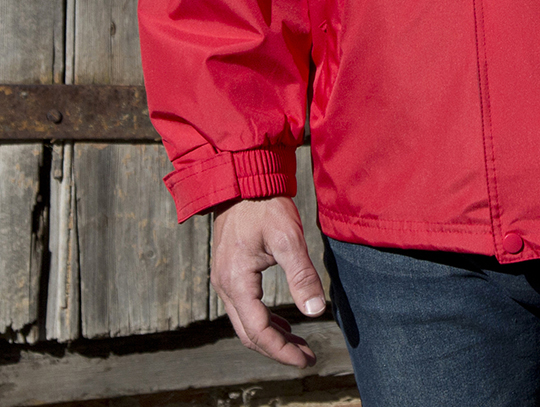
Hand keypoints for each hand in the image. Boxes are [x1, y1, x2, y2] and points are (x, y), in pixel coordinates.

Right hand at [211, 196, 326, 366]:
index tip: (306, 360)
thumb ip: (301, 275)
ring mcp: (223, 279)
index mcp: (236, 282)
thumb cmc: (264, 204)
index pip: (259, 332)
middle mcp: (224, 286)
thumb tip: (316, 311)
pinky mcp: (229, 271)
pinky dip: (263, 320)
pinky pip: (244, 308)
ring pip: (244, 323)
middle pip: (248, 334)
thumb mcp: (288, 237)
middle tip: (306, 357)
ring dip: (271, 337)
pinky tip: (282, 321)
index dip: (283, 351)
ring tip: (298, 344)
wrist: (242, 178)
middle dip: (278, 350)